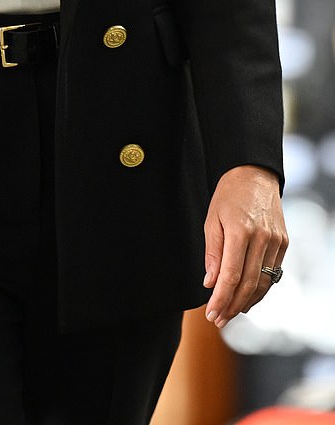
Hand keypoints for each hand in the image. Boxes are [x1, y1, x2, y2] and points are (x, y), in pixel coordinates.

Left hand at [203, 164, 287, 328]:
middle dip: (232, 306)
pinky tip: (247, 297)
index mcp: (241, 231)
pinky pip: (273, 273)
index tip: (211, 314)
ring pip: (264, 283)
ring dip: (247, 302)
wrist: (255, 175)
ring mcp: (276, 241)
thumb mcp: (212, 219)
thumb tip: (210, 283)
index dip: (221, 298)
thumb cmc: (229, 195)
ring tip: (231, 313)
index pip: (231, 276)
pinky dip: (260, 289)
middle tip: (219, 320)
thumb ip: (212, 253)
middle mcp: (262, 238)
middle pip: (249, 284)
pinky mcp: (284, 243)